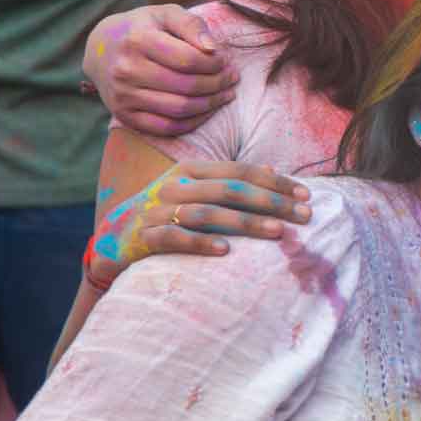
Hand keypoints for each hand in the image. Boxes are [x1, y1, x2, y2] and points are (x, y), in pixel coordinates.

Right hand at [84, 5, 235, 136]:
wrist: (101, 49)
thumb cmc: (143, 28)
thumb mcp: (165, 13)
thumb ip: (191, 25)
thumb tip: (213, 49)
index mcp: (138, 41)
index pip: (188, 60)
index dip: (215, 63)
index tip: (226, 60)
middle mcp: (126, 70)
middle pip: (186, 86)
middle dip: (218, 84)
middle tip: (232, 78)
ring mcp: (123, 96)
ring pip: (179, 110)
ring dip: (210, 105)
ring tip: (226, 94)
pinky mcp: (124, 116)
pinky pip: (166, 128)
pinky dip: (192, 123)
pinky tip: (207, 110)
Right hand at [84, 161, 310, 289]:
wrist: (114, 237)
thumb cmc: (167, 212)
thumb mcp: (196, 190)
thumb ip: (230, 180)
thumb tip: (272, 168)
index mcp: (191, 170)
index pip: (240, 171)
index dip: (275, 182)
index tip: (305, 195)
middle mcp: (175, 185)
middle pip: (229, 189)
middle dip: (270, 201)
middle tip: (303, 215)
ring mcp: (158, 210)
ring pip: (207, 213)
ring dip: (245, 222)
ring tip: (277, 232)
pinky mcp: (144, 237)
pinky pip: (175, 238)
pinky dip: (201, 243)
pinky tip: (226, 252)